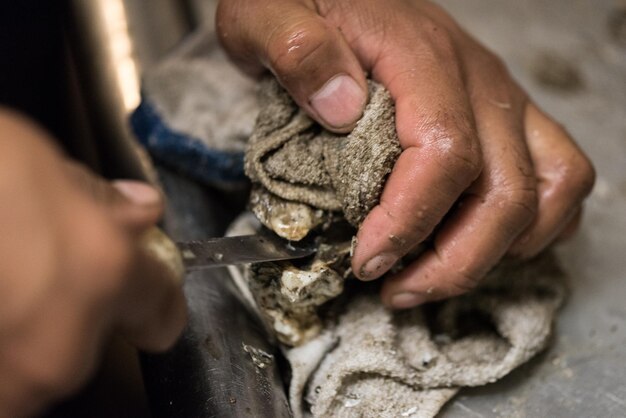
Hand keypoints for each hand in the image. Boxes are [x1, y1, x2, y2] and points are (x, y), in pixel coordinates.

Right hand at [0, 110, 185, 417]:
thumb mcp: (36, 162)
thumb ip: (98, 201)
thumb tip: (139, 213)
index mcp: (100, 270)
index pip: (162, 311)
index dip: (156, 296)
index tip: (148, 290)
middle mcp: (60, 342)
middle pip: (96, 340)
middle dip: (78, 305)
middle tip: (36, 264)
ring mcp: (9, 380)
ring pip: (43, 363)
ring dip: (27, 327)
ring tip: (0, 273)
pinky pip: (8, 370)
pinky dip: (2, 339)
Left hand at [217, 0, 594, 307]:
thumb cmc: (302, 1)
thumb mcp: (266, 12)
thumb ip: (296, 49)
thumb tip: (340, 108)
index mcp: (418, 57)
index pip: (445, 155)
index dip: (409, 223)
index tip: (366, 260)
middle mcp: (475, 78)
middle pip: (504, 191)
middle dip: (452, 262)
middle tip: (396, 289)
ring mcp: (498, 97)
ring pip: (547, 188)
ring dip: (498, 252)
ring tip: (436, 276)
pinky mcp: (504, 114)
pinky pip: (558, 173)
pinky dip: (536, 223)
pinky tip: (485, 243)